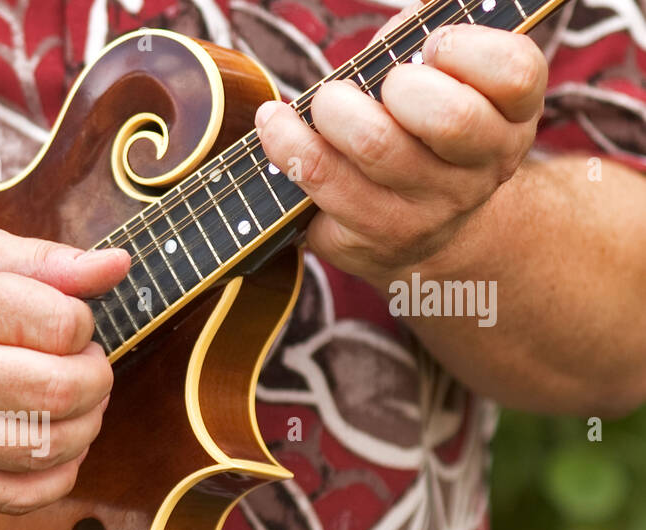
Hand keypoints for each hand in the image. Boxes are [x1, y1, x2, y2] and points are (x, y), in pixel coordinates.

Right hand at [0, 228, 129, 512]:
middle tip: (85, 368)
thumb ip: (40, 258)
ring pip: (44, 448)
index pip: (60, 325)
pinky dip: (55, 480)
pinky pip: (12, 496)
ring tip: (75, 406)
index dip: (85, 326)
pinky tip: (56, 451)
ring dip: (86, 429)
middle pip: (60, 391)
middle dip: (98, 380)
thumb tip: (116, 266)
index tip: (68, 325)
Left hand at [253, 6, 547, 284]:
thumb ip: (421, 42)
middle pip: (448, 116)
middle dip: (396, 84)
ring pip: (376, 146)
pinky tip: (275, 124)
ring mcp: (432, 211)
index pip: (514, 73)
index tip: (434, 44)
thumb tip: (392, 31)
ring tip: (321, 101)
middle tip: (377, 79)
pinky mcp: (375, 239)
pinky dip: (288, 143)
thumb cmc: (423, 131)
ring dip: (333, 108)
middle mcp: (483, 168)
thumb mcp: (446, 85)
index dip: (468, 49)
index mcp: (512, 116)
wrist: (424, 233)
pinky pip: (323, 183)